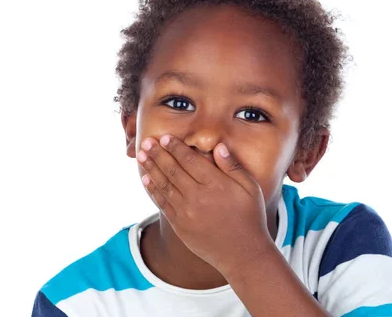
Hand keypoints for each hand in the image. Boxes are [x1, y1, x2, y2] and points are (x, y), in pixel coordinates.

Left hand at [136, 134, 275, 275]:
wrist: (243, 253)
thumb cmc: (250, 217)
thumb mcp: (250, 188)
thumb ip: (233, 166)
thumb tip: (218, 147)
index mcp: (216, 184)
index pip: (190, 160)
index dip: (176, 147)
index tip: (165, 137)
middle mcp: (198, 196)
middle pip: (173, 170)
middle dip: (158, 154)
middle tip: (146, 142)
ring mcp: (187, 212)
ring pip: (164, 185)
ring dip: (151, 169)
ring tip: (141, 156)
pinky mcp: (180, 226)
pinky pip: (163, 203)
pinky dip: (153, 190)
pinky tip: (147, 179)